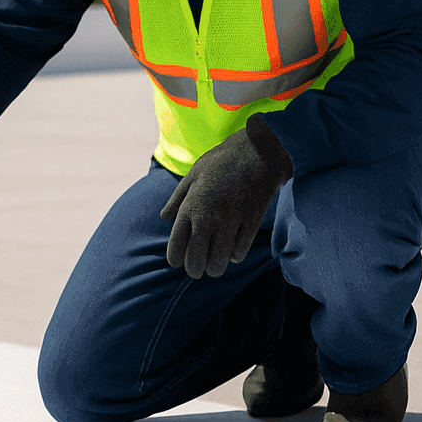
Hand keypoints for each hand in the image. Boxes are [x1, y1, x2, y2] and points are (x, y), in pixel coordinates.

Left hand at [160, 115, 293, 279]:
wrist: (257, 151)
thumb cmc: (221, 161)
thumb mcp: (193, 174)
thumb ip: (177, 198)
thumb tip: (163, 217)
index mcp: (191, 206)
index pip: (177, 244)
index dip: (175, 258)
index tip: (177, 262)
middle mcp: (208, 216)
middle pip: (196, 259)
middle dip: (194, 269)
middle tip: (196, 271)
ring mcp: (231, 220)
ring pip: (219, 260)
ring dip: (215, 267)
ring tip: (214, 268)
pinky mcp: (251, 222)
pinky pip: (240, 250)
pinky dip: (235, 255)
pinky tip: (232, 254)